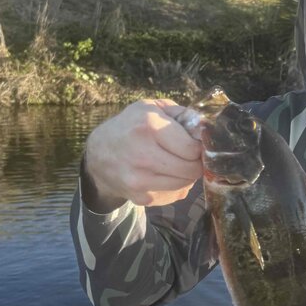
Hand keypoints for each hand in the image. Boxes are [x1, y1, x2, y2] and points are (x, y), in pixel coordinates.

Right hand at [83, 98, 202, 209]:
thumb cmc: (131, 126)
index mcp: (149, 126)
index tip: (195, 144)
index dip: (199, 147)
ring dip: (186, 175)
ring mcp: (139, 180)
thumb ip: (183, 114)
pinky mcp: (139, 197)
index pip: (192, 149)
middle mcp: (142, 155)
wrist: (98, 154)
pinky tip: (164, 175)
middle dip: (195, 163)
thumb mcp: (153, 107)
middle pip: (191, 170)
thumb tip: (207, 129)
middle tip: (189, 156)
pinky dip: (174, 187)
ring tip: (176, 163)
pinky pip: (172, 196)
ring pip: (184, 184)